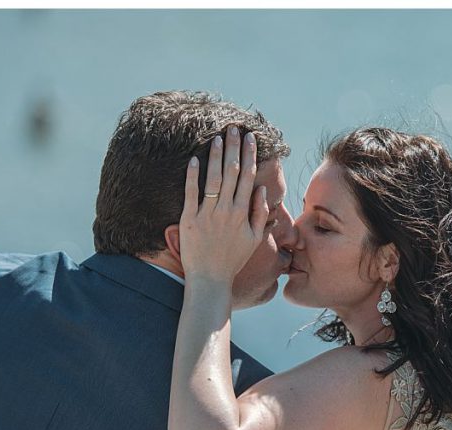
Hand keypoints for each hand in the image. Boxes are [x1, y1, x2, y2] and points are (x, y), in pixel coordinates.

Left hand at [179, 126, 268, 281]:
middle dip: (233, 148)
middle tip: (233, 128)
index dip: (249, 155)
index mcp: (243, 213)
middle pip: (232, 173)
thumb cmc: (232, 260)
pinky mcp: (189, 219)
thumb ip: (260, 215)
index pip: (248, 177)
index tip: (250, 138)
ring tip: (216, 137)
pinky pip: (191, 194)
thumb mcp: (254, 240)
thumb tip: (261, 190)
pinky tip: (194, 159)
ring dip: (216, 156)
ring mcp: (207, 214)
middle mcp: (226, 211)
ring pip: (213, 179)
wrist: (210, 279)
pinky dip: (193, 176)